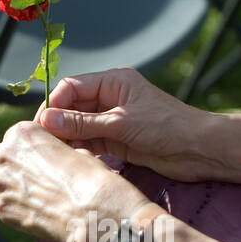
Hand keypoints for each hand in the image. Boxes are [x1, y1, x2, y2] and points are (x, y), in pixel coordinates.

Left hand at [0, 120, 153, 241]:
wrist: (91, 210)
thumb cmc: (90, 177)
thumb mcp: (75, 151)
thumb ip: (52, 152)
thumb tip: (50, 160)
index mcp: (22, 133)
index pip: (13, 137)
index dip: (26, 150)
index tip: (37, 161)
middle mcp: (5, 155)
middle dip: (9, 165)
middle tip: (30, 178)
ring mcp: (1, 184)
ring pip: (1, 185)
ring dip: (15, 190)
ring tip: (42, 200)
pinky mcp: (2, 209)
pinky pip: (5, 207)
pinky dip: (18, 210)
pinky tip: (39, 214)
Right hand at [34, 68, 220, 181]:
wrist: (199, 150)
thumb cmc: (167, 128)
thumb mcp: (121, 124)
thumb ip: (83, 124)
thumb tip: (46, 120)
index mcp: (114, 81)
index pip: (72, 86)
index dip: (53, 104)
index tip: (41, 125)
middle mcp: (111, 97)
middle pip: (72, 106)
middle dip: (56, 122)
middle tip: (41, 143)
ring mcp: (114, 119)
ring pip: (79, 126)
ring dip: (66, 138)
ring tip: (51, 154)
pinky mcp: (118, 140)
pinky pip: (90, 142)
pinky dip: (79, 149)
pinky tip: (68, 160)